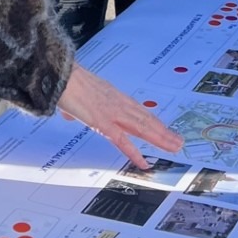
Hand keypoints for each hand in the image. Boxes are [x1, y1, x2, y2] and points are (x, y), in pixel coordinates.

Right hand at [56, 64, 183, 168]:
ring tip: (174, 148)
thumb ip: (74, 106)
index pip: (139, 110)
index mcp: (112, 95)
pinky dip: (134, 153)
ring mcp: (112, 113)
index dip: (153, 121)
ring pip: (142, 128)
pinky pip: (122, 141)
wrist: (59, 74)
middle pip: (146, 119)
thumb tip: (67, 113)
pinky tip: (144, 163)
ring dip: (159, 139)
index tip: (164, 128)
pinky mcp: (102, 123)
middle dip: (163, 131)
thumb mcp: (73, 95)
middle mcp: (117, 103)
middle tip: (178, 141)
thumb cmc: (63, 81)